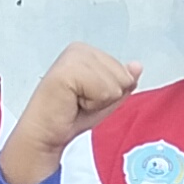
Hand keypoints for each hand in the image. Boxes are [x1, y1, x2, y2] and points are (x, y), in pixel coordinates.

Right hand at [0, 44, 141, 183]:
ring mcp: (73, 57)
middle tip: (80, 102)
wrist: (46, 134)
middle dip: (106, 96)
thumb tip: (137, 66)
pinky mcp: (68, 70)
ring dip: (98, 101)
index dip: (111, 93)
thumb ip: (122, 82)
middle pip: (123, 76)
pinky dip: (92, 104)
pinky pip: (104, 90)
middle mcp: (79, 49)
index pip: (126, 71)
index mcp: (87, 52)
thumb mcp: (106, 99)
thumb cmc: (70, 116)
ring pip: (115, 83)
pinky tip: (72, 102)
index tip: (86, 98)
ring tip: (76, 102)